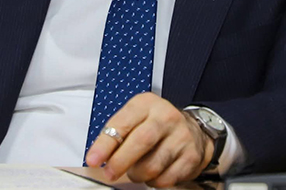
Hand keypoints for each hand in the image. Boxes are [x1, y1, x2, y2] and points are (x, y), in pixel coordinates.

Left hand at [85, 92, 213, 187]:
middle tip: (110, 173)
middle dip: (120, 162)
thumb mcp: (136, 118)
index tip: (93, 159)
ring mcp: (181, 136)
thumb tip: (98, 156)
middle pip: (140, 142)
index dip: (105, 144)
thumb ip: (118, 133)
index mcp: (147, 104)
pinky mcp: (191, 156)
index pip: (123, 123)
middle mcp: (166, 117)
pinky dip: (154, 182)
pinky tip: (154, 173)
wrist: (191, 129)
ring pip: (152, 165)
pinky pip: (166, 178)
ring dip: (138, 174)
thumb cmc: (156, 125)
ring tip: (136, 170)